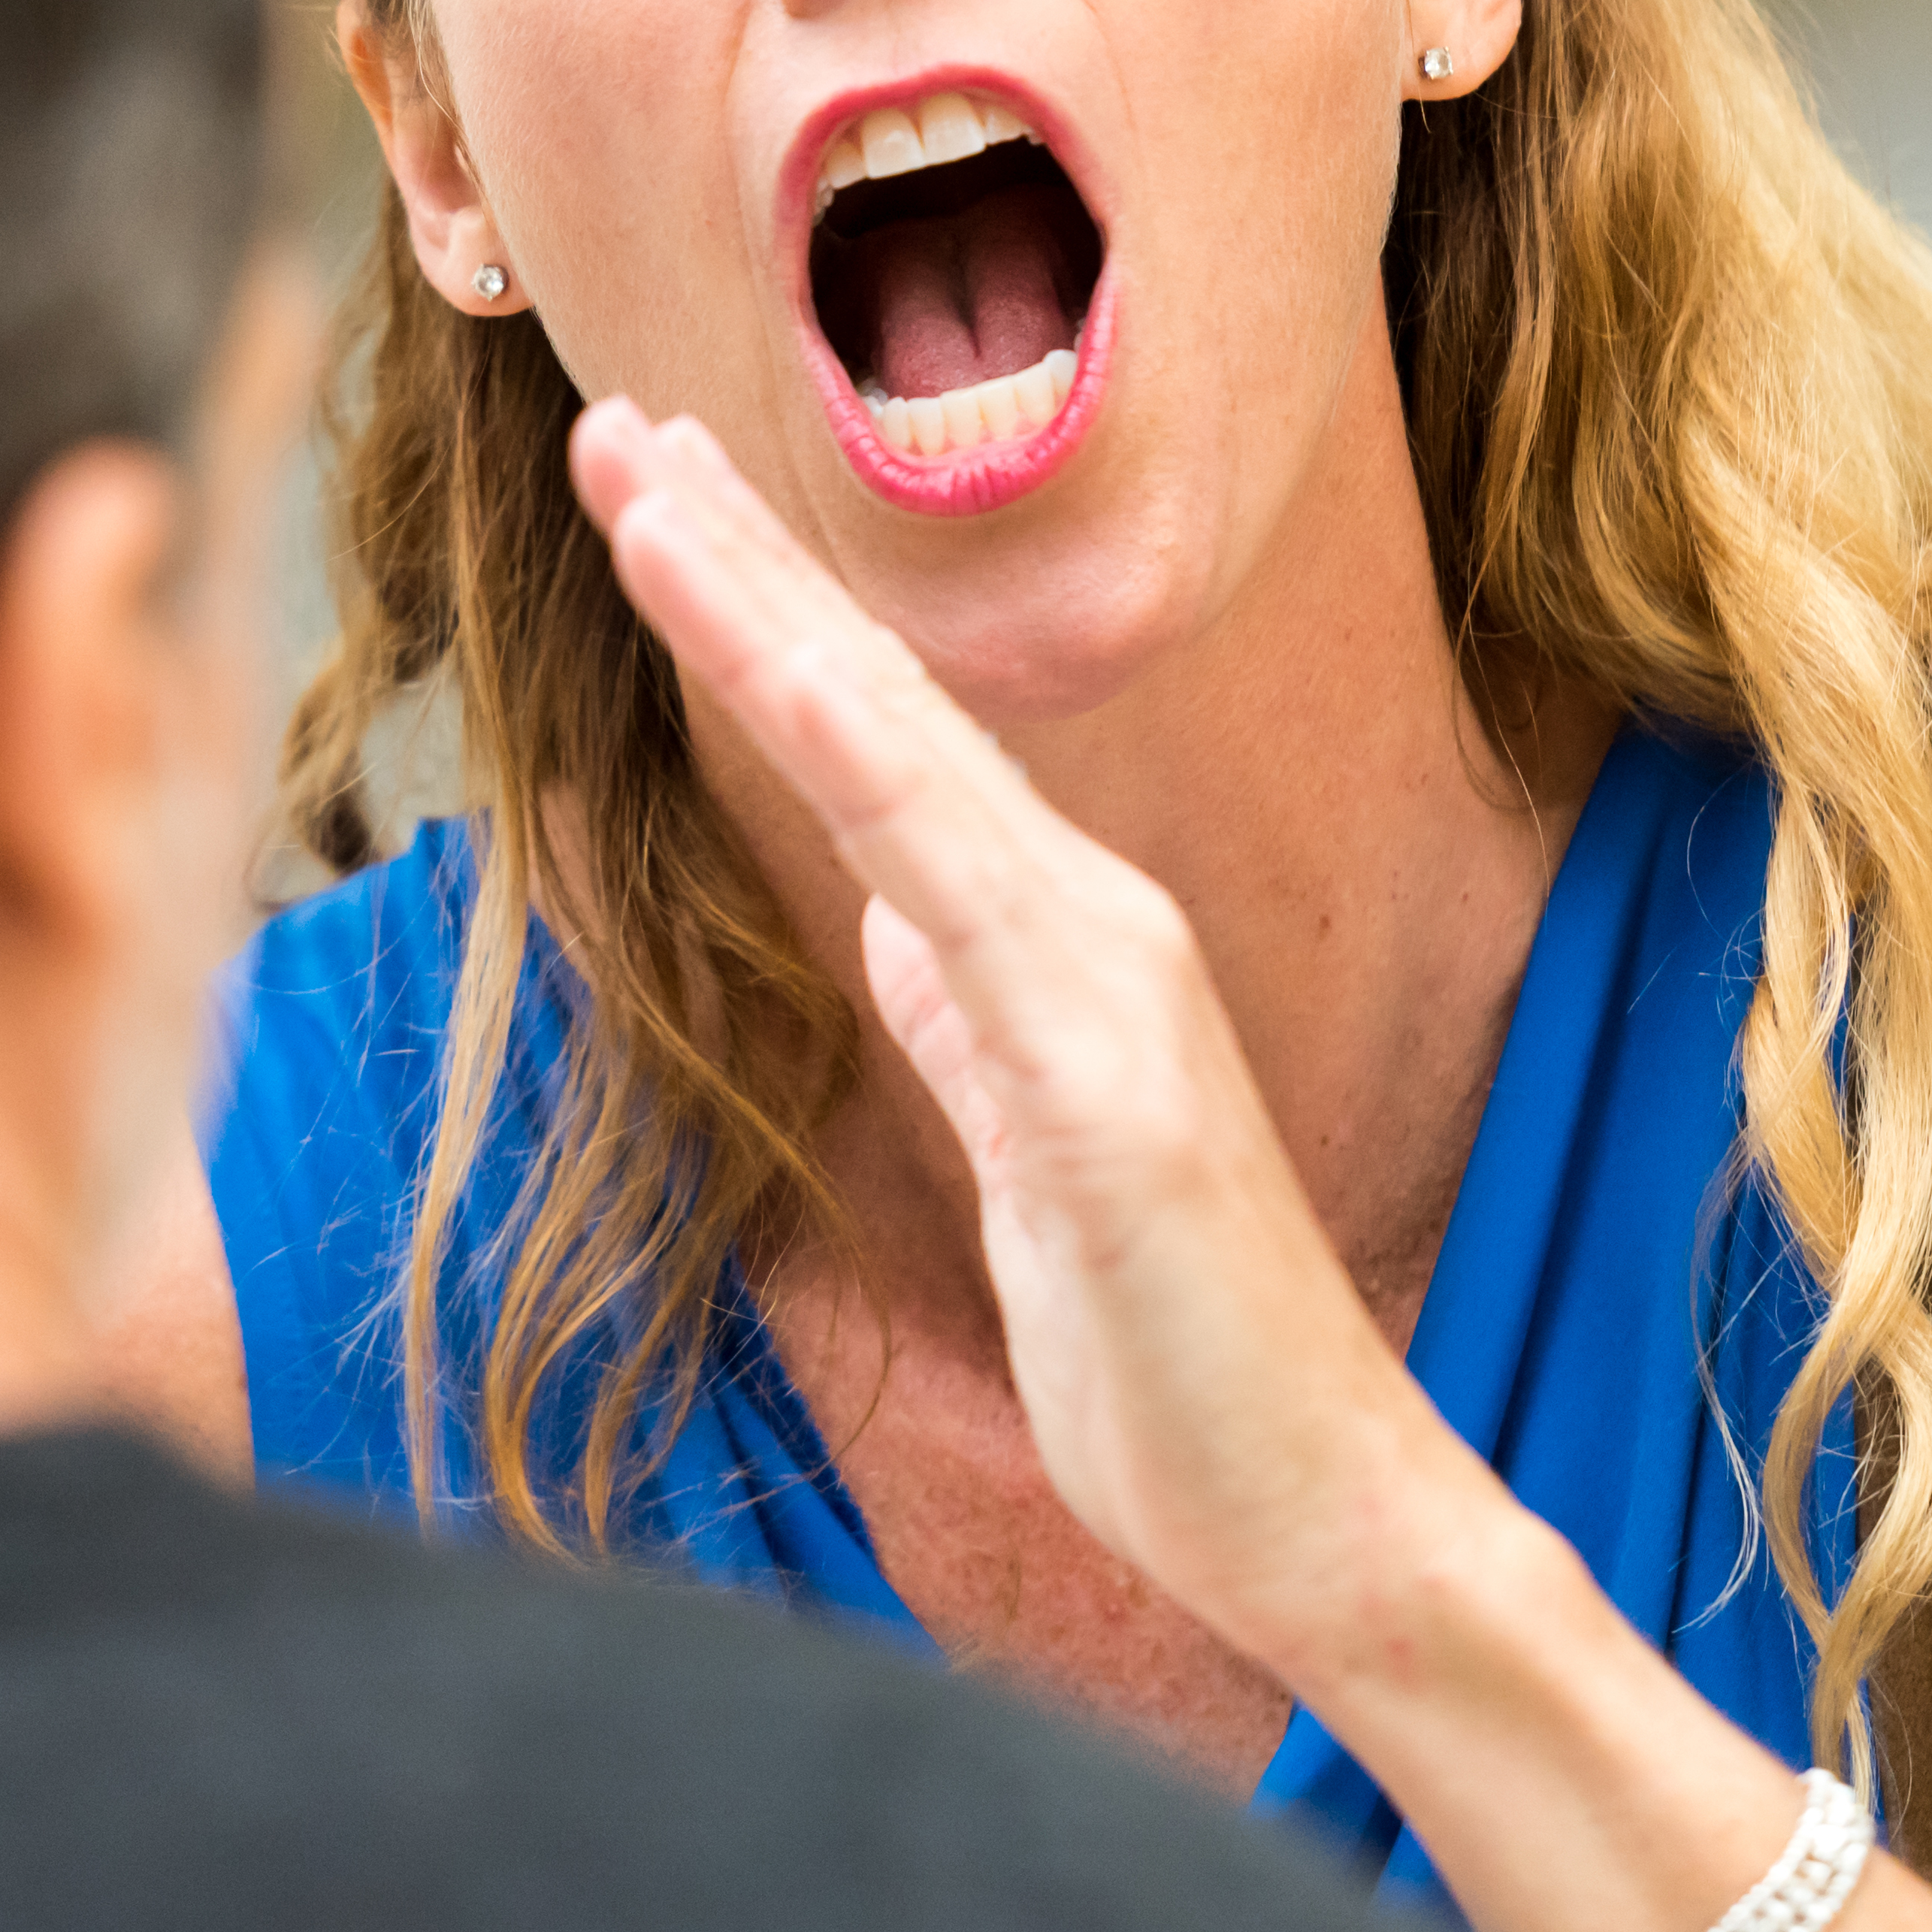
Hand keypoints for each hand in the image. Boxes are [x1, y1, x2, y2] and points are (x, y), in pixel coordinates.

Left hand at [566, 398, 1487, 1674]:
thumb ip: (968, 1021)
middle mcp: (1088, 927)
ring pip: (905, 762)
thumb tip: (897, 920)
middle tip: (610, 419)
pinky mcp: (1110, 1099)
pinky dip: (884, 782)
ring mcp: (1108, 997)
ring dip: (771, 618)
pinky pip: (968, 911)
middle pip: (879, 703)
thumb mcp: (1028, 1155)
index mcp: (1051, 943)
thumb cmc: (1174, 1352)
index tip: (652, 491)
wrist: (1321, 1511)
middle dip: (735, 556)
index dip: (760, 608)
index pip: (877, 741)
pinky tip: (802, 690)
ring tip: (653, 497)